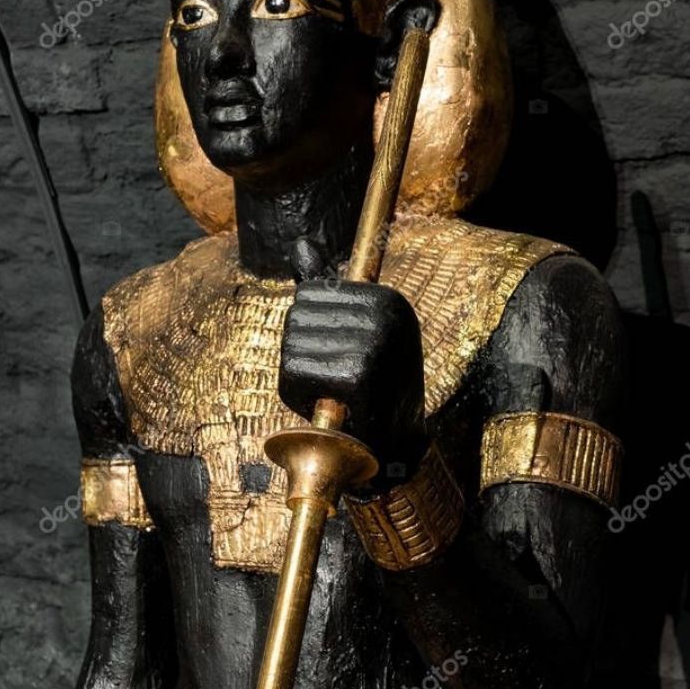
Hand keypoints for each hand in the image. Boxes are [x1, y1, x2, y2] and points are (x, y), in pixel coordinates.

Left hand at [279, 279, 426, 480]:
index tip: (338, 354)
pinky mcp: (358, 376)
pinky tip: (329, 406)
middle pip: (298, 317)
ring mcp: (374, 344)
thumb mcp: (354, 330)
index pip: (309, 293)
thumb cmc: (370, 385)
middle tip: (334, 380)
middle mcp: (385, 314)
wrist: (396, 443)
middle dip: (304, 353)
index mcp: (387, 299)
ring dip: (302, 376)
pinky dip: (300, 395)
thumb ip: (328, 290)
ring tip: (333, 393)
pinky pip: (297, 373)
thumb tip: (301, 244)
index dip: (311, 330)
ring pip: (293, 346)